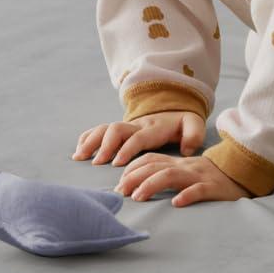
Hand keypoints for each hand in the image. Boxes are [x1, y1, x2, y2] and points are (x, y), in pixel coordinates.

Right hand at [73, 110, 207, 166]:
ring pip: (104, 129)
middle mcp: (137, 125)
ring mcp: (126, 126)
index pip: (137, 137)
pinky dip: (87, 138)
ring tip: (79, 157)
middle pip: (116, 129)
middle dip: (105, 145)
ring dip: (91, 141)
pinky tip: (79, 151)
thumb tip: (186, 149)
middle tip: (96, 163)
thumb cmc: (183, 123)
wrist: (175, 109)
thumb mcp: (194, 125)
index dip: (126, 148)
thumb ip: (194, 135)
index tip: (116, 163)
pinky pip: (99, 130)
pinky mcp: (119, 129)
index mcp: (154, 128)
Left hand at [115, 152, 250, 207]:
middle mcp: (185, 167)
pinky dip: (187, 195)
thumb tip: (137, 187)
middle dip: (134, 178)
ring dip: (152, 185)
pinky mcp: (214, 188)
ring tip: (139, 197)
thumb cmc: (210, 178)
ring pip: (172, 176)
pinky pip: (199, 190)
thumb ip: (167, 175)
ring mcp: (199, 177)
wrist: (243, 174)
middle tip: (121, 193)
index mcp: (178, 164)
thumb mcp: (187, 172)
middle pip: (155, 167)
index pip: (150, 160)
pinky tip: (177, 203)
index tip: (119, 184)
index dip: (132, 169)